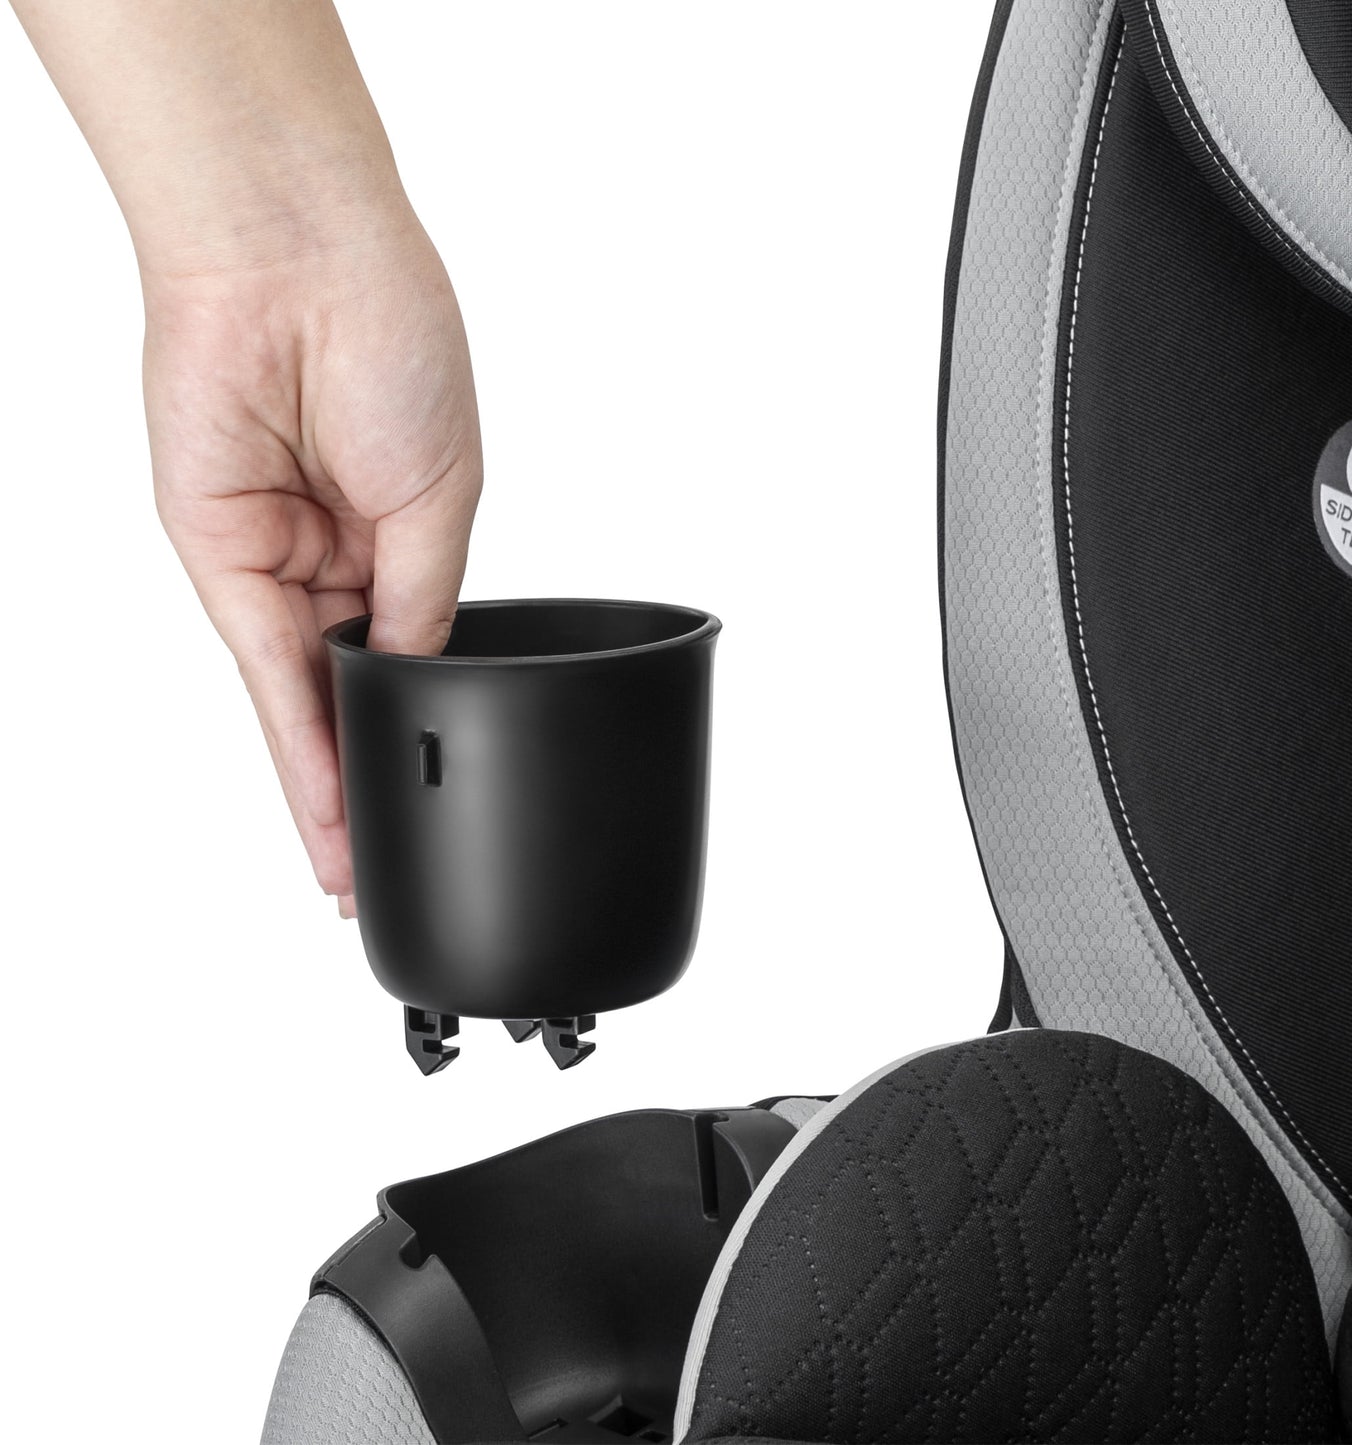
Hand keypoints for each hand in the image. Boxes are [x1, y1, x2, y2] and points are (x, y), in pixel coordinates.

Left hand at [142, 229, 481, 912]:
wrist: (300, 257)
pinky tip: (324, 803)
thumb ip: (424, 601)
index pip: (408, 658)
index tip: (433, 803)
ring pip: (302, 699)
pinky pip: (264, 670)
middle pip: (348, 692)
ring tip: (352, 867)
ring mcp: (275, 563)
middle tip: (379, 868)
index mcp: (400, 533)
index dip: (415, 732)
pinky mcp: (220, 559)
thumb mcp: (444, 495)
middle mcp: (333, 556)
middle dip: (365, 779)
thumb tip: (416, 681)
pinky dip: (294, 740)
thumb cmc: (392, 340)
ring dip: (327, 782)